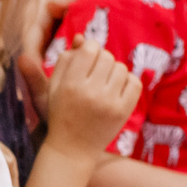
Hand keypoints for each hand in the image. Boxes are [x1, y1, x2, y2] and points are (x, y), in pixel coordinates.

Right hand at [41, 39, 141, 157]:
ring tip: (103, 84)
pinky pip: (134, 82)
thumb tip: (81, 37)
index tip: (86, 58)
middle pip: (107, 57)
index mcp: (70, 84)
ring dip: (113, 72)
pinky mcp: (123, 112)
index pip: (90, 48)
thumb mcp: (52, 87)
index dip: (89, 48)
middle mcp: (90, 92)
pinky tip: (116, 90)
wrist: (72, 149)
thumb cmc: (60, 113)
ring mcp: (109, 103)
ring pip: (121, 68)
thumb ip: (64, 60)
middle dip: (101, 61)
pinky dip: (127, 82)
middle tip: (94, 74)